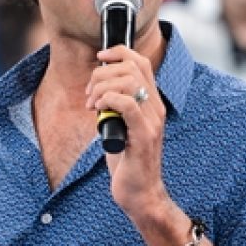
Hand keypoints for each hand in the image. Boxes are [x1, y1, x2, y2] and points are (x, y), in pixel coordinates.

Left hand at [86, 45, 170, 226]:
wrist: (140, 193)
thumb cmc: (128, 162)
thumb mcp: (120, 127)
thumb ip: (115, 107)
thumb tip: (97, 90)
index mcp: (152, 103)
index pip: (141, 62)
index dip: (118, 52)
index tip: (99, 59)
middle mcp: (156, 108)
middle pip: (132, 67)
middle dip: (102, 75)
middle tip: (89, 95)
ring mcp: (152, 121)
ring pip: (129, 82)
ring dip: (102, 88)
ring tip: (92, 105)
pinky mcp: (144, 136)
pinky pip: (128, 104)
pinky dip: (108, 100)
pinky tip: (99, 112)